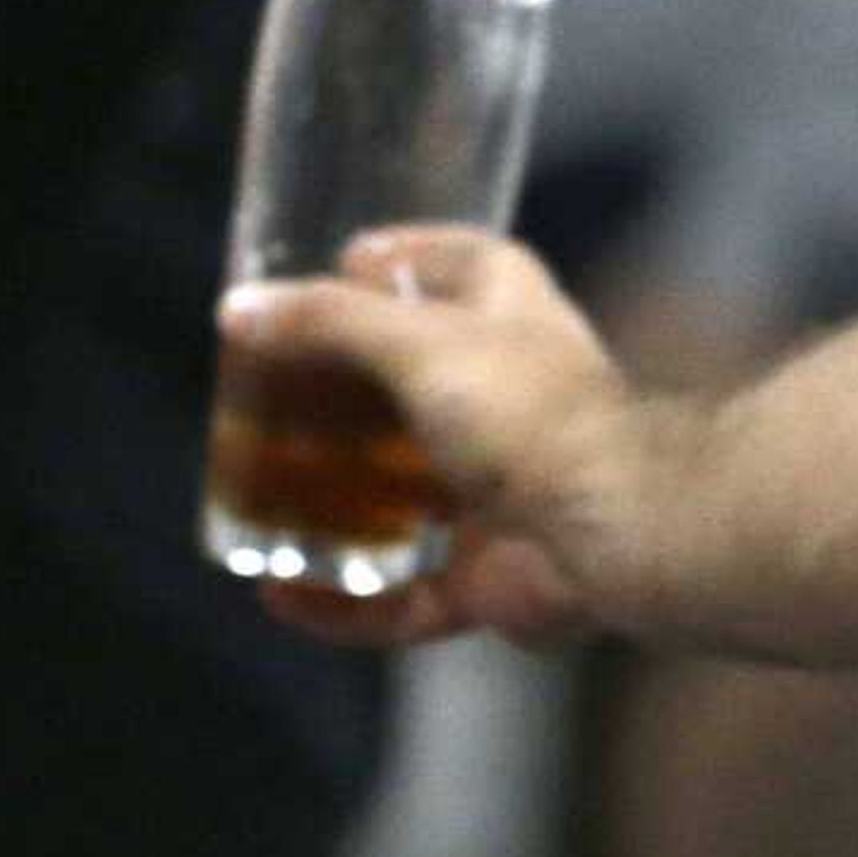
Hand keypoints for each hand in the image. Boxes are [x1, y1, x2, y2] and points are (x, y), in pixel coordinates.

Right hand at [220, 227, 643, 650]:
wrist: (616, 528)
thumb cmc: (531, 412)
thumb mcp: (418, 344)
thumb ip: (327, 324)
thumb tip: (241, 309)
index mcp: (513, 318)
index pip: (463, 265)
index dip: (407, 256)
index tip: (343, 262)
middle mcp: (511, 398)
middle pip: (419, 387)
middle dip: (344, 396)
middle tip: (272, 394)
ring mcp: (503, 492)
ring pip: (407, 497)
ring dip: (334, 504)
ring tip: (258, 502)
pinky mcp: (491, 575)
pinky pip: (403, 593)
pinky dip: (343, 600)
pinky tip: (281, 595)